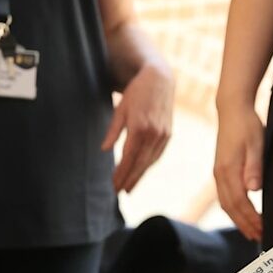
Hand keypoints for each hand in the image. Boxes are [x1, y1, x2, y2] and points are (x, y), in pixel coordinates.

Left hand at [101, 63, 173, 192]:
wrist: (160, 80)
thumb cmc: (136, 94)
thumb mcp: (120, 110)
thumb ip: (113, 131)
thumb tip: (104, 150)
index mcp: (140, 127)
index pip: (128, 157)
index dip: (121, 173)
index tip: (113, 185)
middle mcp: (154, 133)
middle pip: (140, 163)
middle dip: (129, 179)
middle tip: (118, 192)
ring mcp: (163, 134)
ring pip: (150, 161)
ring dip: (139, 176)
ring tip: (128, 187)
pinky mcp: (168, 134)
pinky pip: (157, 154)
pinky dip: (148, 165)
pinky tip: (140, 172)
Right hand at [213, 104, 264, 240]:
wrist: (231, 111)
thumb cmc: (246, 126)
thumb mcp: (256, 144)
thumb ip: (254, 167)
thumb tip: (253, 189)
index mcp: (228, 171)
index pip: (239, 202)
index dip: (250, 218)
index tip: (262, 229)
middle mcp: (219, 175)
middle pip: (230, 207)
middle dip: (243, 224)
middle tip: (257, 237)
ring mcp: (218, 174)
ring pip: (225, 204)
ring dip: (237, 219)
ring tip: (250, 230)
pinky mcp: (220, 171)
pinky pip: (224, 196)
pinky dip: (232, 209)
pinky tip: (240, 213)